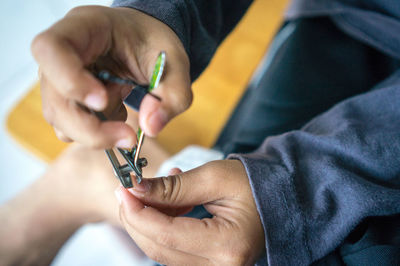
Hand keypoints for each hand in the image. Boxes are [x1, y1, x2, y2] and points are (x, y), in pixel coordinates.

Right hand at [31, 6, 191, 147]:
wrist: (144, 41)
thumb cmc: (153, 42)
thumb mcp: (176, 63)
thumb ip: (172, 94)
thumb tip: (150, 127)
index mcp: (85, 27)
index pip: (52, 49)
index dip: (71, 80)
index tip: (103, 101)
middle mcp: (63, 53)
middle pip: (55, 97)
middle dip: (90, 127)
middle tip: (128, 137)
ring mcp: (60, 77)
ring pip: (60, 117)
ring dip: (97, 129)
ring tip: (124, 104)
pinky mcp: (67, 98)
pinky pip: (70, 126)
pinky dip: (97, 130)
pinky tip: (116, 110)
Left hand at [115, 160, 264, 264]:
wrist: (276, 197)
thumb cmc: (252, 184)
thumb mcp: (213, 177)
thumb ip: (173, 187)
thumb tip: (135, 189)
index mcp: (228, 245)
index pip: (167, 235)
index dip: (138, 212)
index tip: (123, 189)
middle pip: (159, 248)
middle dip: (137, 218)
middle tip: (128, 189)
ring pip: (162, 251)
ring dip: (149, 221)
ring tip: (157, 190)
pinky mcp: (209, 265)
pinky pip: (173, 251)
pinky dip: (163, 227)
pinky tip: (170, 204)